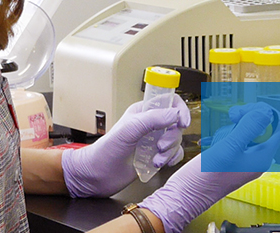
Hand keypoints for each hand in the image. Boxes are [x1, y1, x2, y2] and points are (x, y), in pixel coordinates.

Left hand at [61, 97, 188, 197]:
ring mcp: (153, 141)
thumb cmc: (105, 151)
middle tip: (161, 146)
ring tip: (156, 158)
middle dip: (172, 137)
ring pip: (175, 141)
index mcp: (143, 112)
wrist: (97, 176)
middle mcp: (150, 125)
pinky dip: (171, 159)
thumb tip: (174, 114)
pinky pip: (173, 154)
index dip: (179, 110)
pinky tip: (160, 163)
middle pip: (175, 124)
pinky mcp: (155, 156)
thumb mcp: (128, 130)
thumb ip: (152, 119)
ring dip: (170, 151)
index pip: (169, 102)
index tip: (182, 122)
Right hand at [138, 103, 279, 232]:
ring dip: (233, 126)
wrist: (185, 195)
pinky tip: (215, 142)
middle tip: (232, 116)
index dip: (264, 111)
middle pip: (263, 124)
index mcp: (263, 156)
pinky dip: (226, 135)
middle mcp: (257, 158)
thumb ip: (249, 127)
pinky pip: (235, 139)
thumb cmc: (205, 178)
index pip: (279, 124)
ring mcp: (245, 159)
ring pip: (247, 130)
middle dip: (247, 116)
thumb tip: (267, 112)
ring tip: (220, 137)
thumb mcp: (229, 147)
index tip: (246, 110)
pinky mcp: (232, 159)